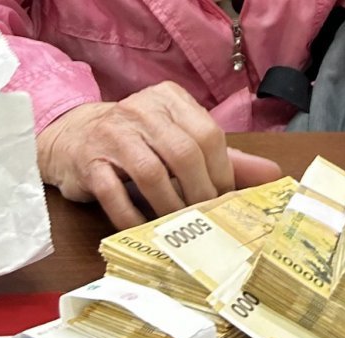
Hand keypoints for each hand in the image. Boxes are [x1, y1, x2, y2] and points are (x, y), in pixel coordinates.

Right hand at [37, 81, 281, 228]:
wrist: (71, 138)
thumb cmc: (136, 144)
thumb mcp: (179, 141)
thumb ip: (225, 158)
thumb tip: (273, 176)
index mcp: (170, 100)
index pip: (208, 134)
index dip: (222, 173)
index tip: (224, 202)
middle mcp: (141, 110)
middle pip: (184, 152)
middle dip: (200, 193)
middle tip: (206, 221)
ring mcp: (111, 135)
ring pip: (152, 173)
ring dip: (170, 207)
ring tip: (179, 229)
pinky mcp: (87, 162)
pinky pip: (113, 193)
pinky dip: (132, 217)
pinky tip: (143, 230)